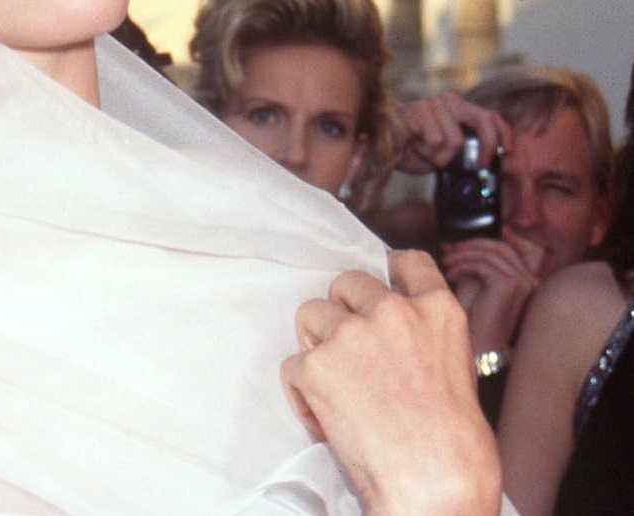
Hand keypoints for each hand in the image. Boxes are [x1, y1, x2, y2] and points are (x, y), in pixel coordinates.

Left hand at [281, 251, 501, 515]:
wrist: (435, 485)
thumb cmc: (452, 445)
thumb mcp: (455, 368)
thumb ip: (421, 335)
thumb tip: (388, 328)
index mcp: (437, 310)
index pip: (407, 263)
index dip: (387, 272)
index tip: (377, 285)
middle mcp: (394, 311)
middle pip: (346, 283)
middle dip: (342, 312)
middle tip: (350, 352)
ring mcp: (352, 334)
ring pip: (310, 314)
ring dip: (316, 345)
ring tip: (337, 386)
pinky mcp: (318, 364)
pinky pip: (293, 366)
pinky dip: (303, 393)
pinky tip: (325, 419)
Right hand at [393, 94, 511, 174]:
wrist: (382, 146)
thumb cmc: (413, 149)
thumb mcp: (447, 152)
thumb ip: (468, 150)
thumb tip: (490, 163)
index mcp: (457, 107)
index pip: (490, 115)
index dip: (503, 133)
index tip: (508, 152)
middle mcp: (447, 100)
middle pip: (482, 120)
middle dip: (487, 145)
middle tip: (482, 163)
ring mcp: (432, 104)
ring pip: (456, 139)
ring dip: (441, 156)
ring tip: (425, 152)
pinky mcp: (418, 111)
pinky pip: (436, 141)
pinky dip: (427, 153)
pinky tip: (414, 148)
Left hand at [440, 232, 544, 351]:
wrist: (478, 351)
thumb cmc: (473, 324)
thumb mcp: (472, 286)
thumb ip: (469, 264)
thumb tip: (452, 244)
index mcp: (525, 280)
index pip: (502, 249)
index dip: (475, 244)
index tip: (452, 247)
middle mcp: (530, 280)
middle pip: (497, 247)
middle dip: (468, 246)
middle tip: (446, 251)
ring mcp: (523, 282)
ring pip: (487, 253)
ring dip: (461, 256)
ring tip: (446, 266)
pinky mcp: (510, 284)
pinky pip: (481, 264)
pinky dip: (462, 266)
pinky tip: (450, 276)